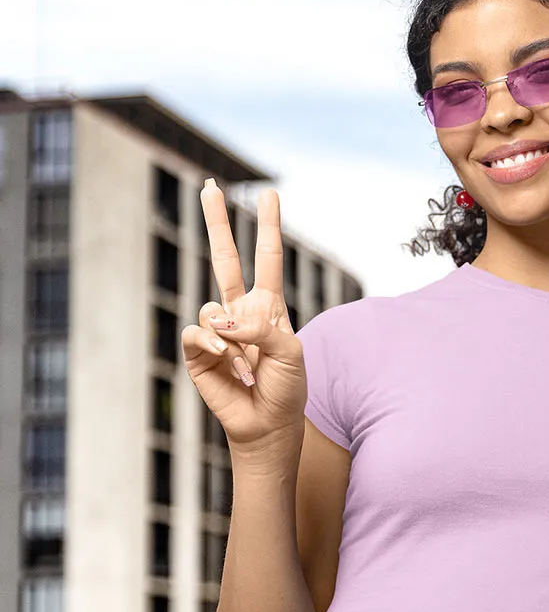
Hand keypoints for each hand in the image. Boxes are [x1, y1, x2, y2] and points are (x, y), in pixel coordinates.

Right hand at [181, 181, 306, 454]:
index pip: (268, 259)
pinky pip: (196, 332)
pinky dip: (211, 345)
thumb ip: (260, 328)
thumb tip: (219, 320)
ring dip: (230, 338)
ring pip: (211, 307)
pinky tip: (224, 363)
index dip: (268, 227)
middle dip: (217, 222)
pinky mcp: (197, 350)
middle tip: (210, 186)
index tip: (269, 194)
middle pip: (225, 258)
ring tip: (246, 367)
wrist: (267, 425)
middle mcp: (240, 312)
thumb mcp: (289, 353)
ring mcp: (217, 330)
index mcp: (268, 307)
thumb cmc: (287, 389)